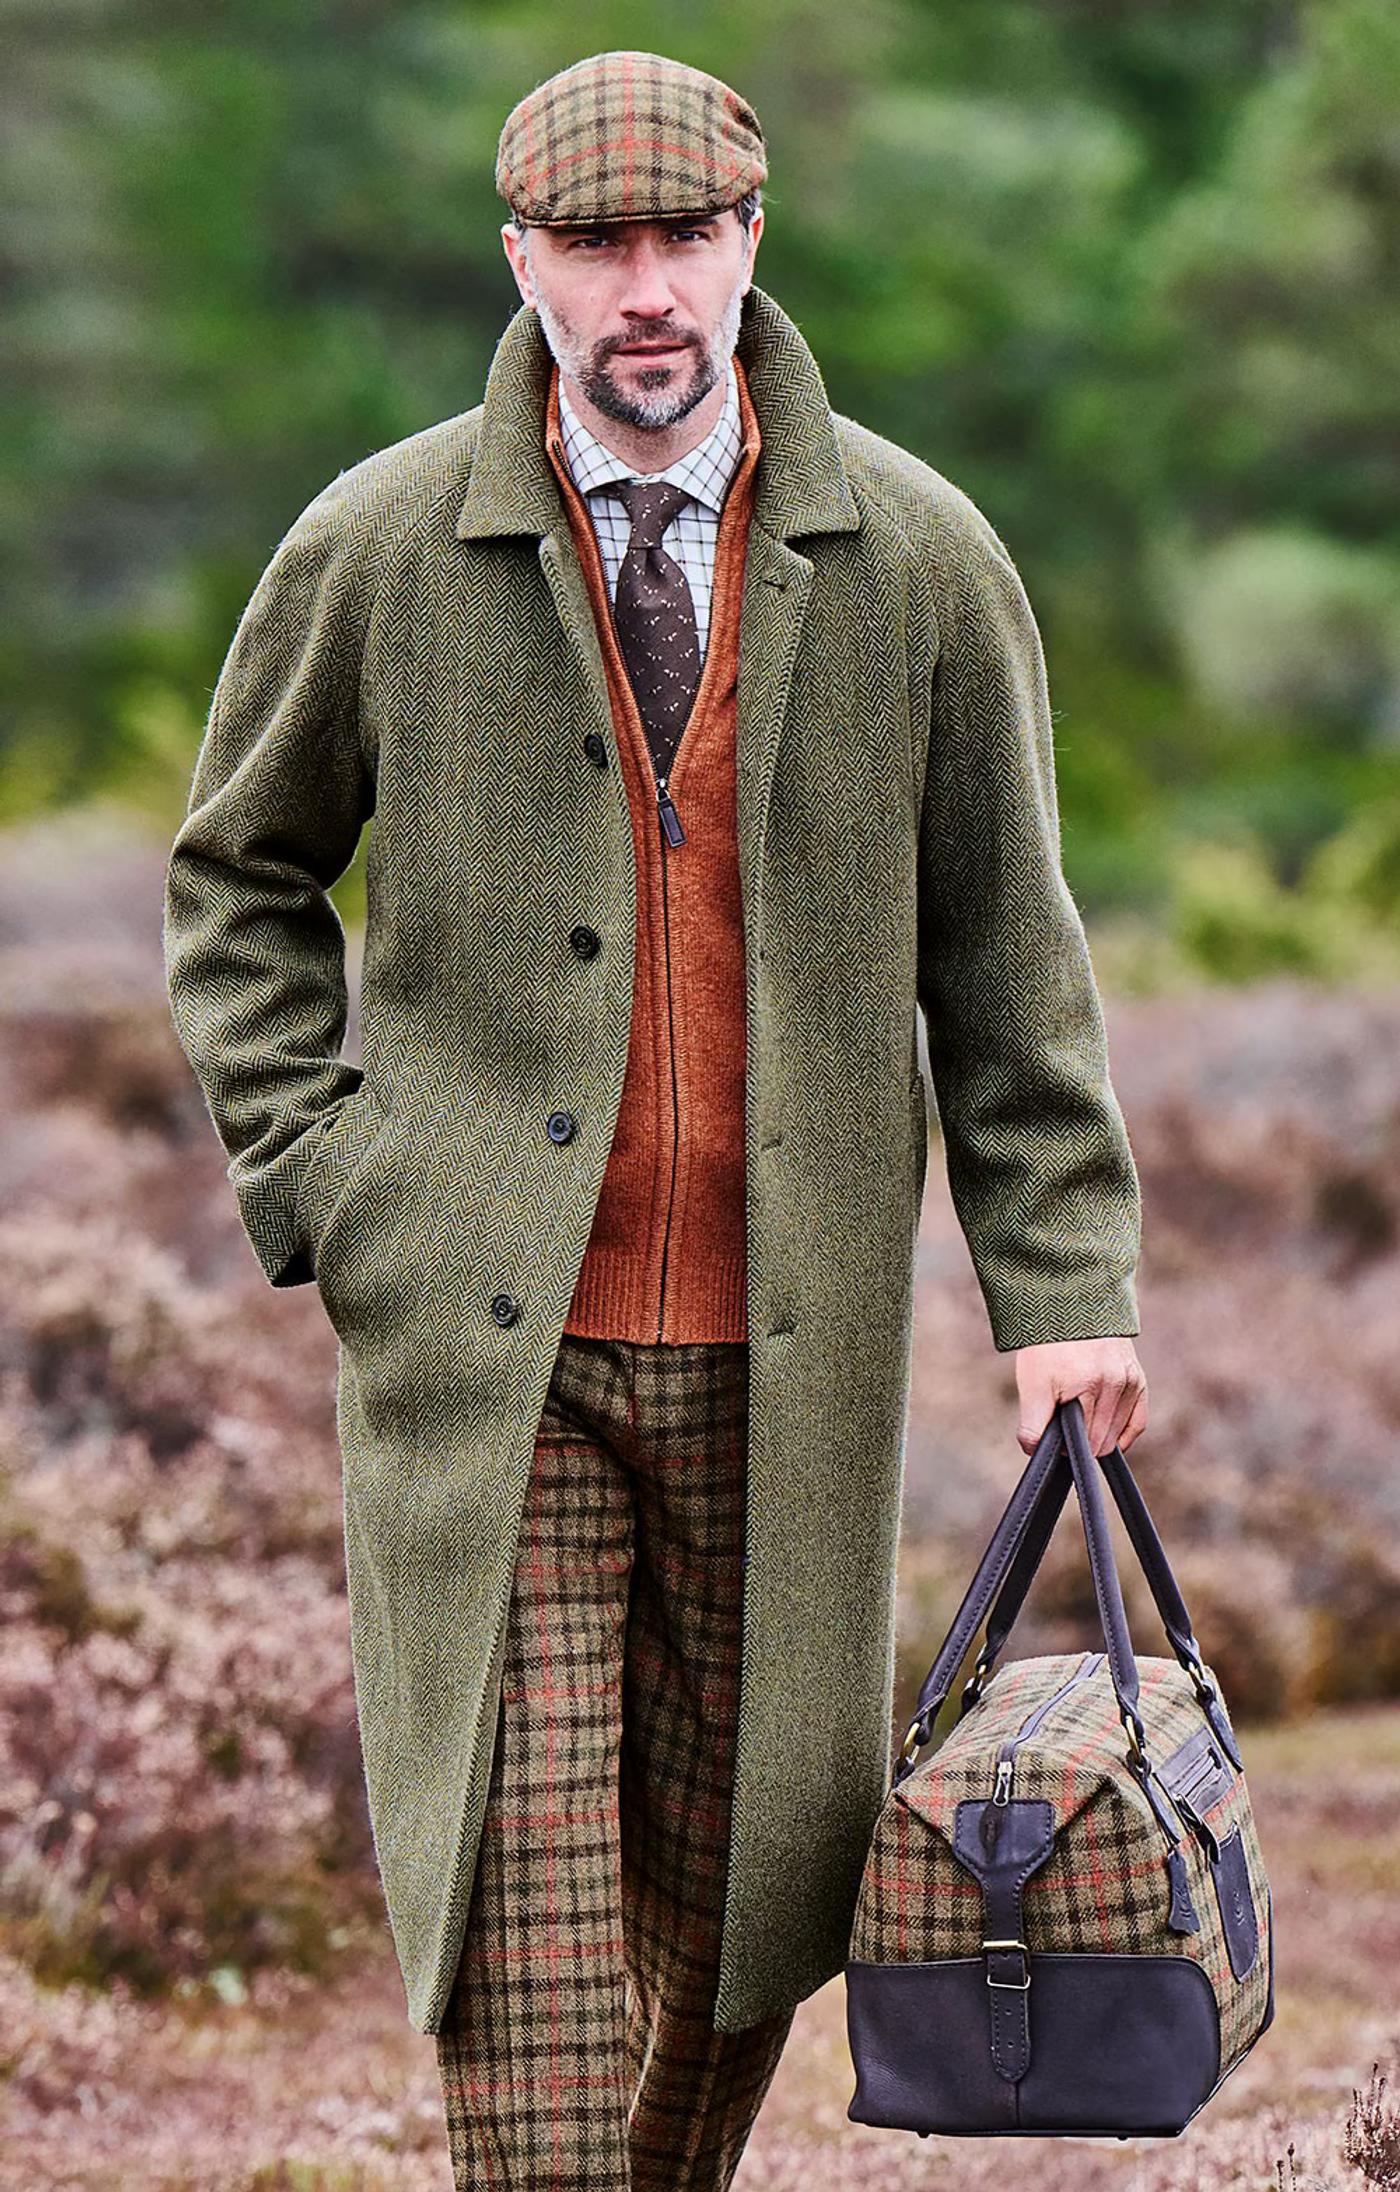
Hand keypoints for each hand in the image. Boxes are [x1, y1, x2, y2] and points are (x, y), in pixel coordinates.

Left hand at [1013, 1337, 1146, 1457]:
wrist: (1070, 1308)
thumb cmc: (1048, 1346)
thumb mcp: (1032, 1383)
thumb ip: (1033, 1424)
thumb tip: (1035, 1451)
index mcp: (1089, 1384)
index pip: (1083, 1443)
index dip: (1065, 1446)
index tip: (1054, 1433)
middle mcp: (1116, 1383)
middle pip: (1101, 1442)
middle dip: (1081, 1441)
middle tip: (1063, 1423)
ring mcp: (1131, 1381)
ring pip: (1117, 1435)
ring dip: (1098, 1435)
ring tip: (1079, 1416)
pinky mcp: (1139, 1380)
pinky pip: (1137, 1423)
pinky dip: (1121, 1433)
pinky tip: (1105, 1432)